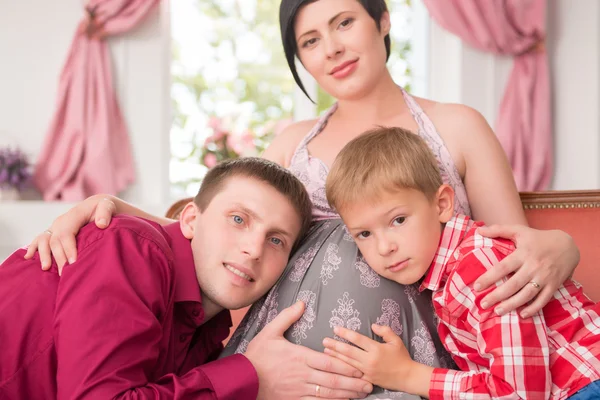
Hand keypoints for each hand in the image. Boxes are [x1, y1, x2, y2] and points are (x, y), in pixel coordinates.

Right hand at [24, 195, 116, 273]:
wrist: (98, 206)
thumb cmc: (104, 208)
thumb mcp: (107, 206)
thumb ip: (105, 213)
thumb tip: (101, 224)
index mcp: (73, 215)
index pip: (67, 233)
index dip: (69, 248)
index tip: (74, 262)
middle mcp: (61, 221)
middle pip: (55, 240)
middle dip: (59, 257)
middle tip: (65, 273)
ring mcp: (56, 227)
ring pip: (44, 240)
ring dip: (44, 254)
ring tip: (46, 268)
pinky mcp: (54, 233)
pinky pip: (39, 240)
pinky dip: (32, 248)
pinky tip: (28, 258)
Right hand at [245, 301, 372, 399]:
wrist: (242, 379)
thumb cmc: (257, 355)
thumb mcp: (270, 331)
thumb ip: (288, 317)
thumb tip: (302, 303)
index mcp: (299, 356)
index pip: (328, 362)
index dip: (346, 366)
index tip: (360, 368)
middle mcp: (302, 374)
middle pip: (332, 380)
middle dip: (353, 383)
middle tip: (369, 384)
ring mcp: (298, 389)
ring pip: (327, 394)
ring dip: (346, 395)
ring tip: (361, 394)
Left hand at [322, 324, 425, 393]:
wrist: (407, 377)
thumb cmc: (402, 357)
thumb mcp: (396, 340)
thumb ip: (384, 331)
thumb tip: (372, 325)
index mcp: (376, 349)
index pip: (357, 339)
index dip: (345, 333)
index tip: (336, 328)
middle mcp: (369, 360)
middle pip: (348, 351)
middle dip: (335, 345)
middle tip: (324, 340)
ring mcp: (367, 371)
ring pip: (348, 363)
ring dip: (336, 356)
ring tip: (326, 350)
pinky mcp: (367, 380)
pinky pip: (353, 374)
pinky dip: (343, 369)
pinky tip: (336, 365)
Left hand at [475, 224, 579, 317]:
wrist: (568, 245)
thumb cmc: (539, 238)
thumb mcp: (520, 230)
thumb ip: (499, 230)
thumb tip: (479, 230)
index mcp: (523, 254)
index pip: (503, 267)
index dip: (489, 277)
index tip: (476, 287)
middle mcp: (533, 267)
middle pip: (513, 284)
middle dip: (497, 296)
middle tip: (483, 304)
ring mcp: (545, 277)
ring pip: (527, 294)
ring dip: (512, 305)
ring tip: (498, 312)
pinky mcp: (554, 285)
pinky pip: (543, 300)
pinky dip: (533, 309)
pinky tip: (522, 315)